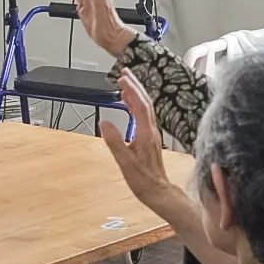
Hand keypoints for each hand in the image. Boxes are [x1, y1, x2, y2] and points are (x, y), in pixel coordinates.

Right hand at [100, 69, 176, 209]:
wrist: (159, 191)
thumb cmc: (143, 180)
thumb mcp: (125, 162)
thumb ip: (115, 142)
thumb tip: (104, 122)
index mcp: (146, 134)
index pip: (140, 105)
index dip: (132, 90)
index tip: (122, 78)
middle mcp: (151, 130)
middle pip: (145, 102)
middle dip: (135, 85)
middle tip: (124, 71)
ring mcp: (151, 134)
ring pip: (145, 107)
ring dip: (136, 92)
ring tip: (125, 81)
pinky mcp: (149, 138)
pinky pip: (143, 115)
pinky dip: (135, 103)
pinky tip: (127, 102)